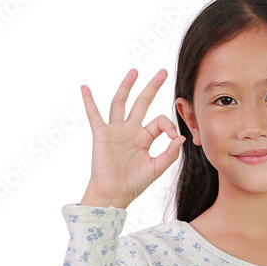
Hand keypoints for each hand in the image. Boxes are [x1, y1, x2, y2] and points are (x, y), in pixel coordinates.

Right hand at [79, 68, 184, 207]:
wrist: (114, 193)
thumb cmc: (134, 183)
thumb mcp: (156, 168)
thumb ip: (170, 154)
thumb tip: (181, 137)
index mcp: (145, 138)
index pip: (159, 121)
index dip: (169, 125)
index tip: (173, 136)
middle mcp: (130, 130)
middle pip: (142, 103)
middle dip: (152, 87)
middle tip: (162, 72)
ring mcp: (115, 131)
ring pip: (121, 103)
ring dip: (126, 87)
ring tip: (134, 71)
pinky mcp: (101, 135)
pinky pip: (94, 115)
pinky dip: (89, 102)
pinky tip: (85, 88)